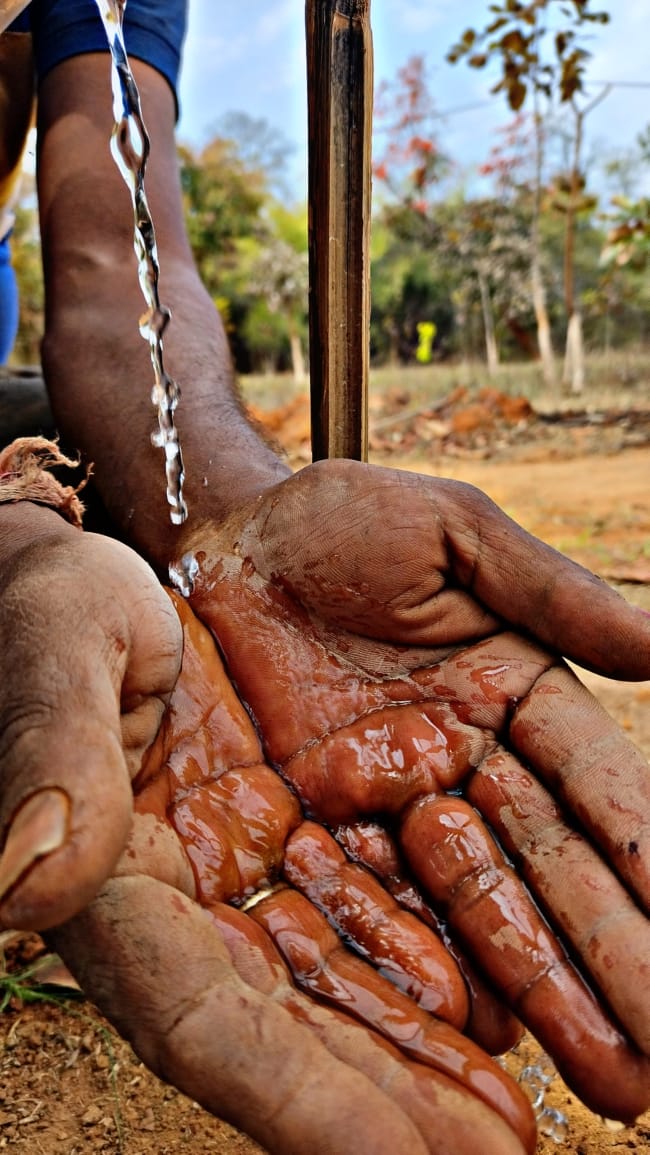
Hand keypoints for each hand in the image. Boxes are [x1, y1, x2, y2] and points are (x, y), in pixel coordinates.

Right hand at [0, 499, 535, 1154]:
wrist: (103, 580)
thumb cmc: (55, 609)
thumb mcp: (58, 656)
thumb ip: (51, 761)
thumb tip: (23, 886)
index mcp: (108, 882)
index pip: (203, 1021)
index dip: (299, 1100)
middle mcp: (173, 905)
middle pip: (285, 1033)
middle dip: (387, 1103)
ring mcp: (228, 878)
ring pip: (329, 987)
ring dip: (415, 1053)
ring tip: (507, 1113)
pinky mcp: (272, 838)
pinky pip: (348, 913)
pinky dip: (412, 962)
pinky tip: (482, 1002)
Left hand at [174, 458, 649, 1124]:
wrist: (213, 542)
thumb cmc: (337, 524)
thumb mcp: (451, 534)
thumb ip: (551, 592)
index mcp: (514, 692)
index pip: (593, 786)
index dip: (641, 855)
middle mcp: (465, 762)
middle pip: (549, 868)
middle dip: (609, 958)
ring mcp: (392, 804)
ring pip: (478, 905)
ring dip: (541, 990)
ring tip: (611, 1074)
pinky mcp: (320, 827)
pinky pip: (378, 904)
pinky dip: (428, 968)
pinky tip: (480, 1036)